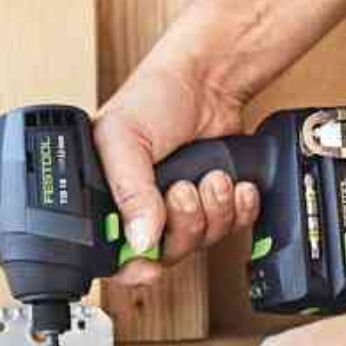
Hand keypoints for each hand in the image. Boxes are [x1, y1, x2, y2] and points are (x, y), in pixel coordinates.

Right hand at [94, 53, 259, 286]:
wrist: (207, 79)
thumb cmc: (153, 97)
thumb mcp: (123, 138)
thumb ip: (129, 191)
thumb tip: (140, 239)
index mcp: (107, 200)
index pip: (114, 256)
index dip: (132, 267)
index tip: (150, 263)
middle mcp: (142, 210)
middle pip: (164, 255)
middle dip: (183, 225)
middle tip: (183, 190)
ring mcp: (179, 210)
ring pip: (199, 243)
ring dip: (213, 210)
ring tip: (211, 176)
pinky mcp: (214, 205)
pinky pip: (230, 230)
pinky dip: (238, 209)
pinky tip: (235, 183)